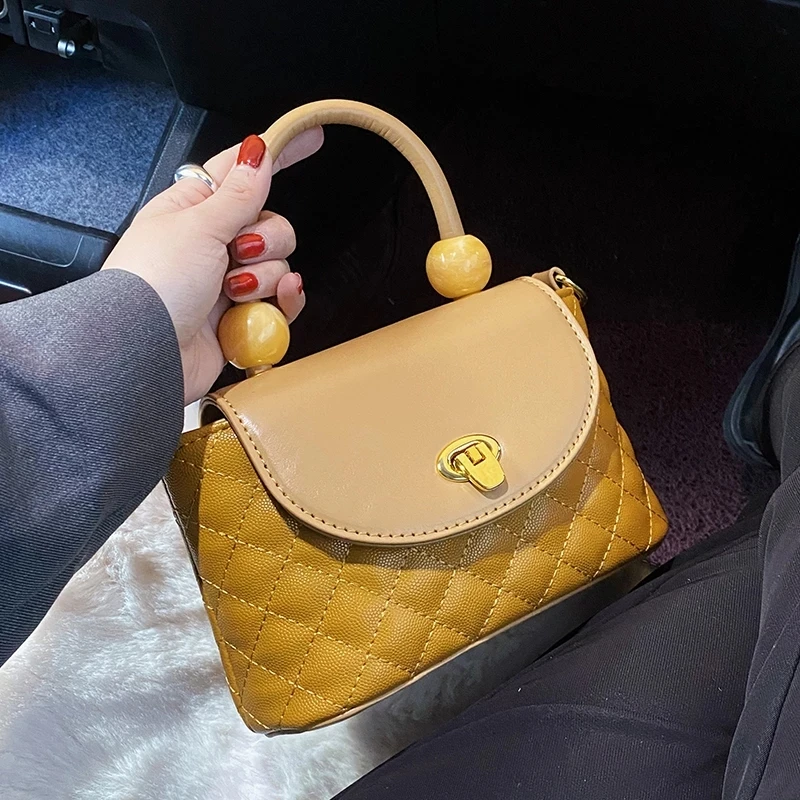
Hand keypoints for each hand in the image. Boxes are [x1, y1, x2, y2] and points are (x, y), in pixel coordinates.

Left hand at [102, 128, 323, 403]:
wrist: (145, 351)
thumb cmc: (155, 283)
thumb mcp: (197, 225)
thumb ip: (238, 193)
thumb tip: (256, 152)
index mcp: (193, 210)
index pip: (241, 173)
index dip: (275, 156)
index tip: (311, 138)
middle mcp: (212, 245)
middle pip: (272, 226)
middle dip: (267, 239)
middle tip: (239, 251)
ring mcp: (227, 284)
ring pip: (278, 266)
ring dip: (264, 277)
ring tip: (233, 291)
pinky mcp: (240, 319)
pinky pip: (280, 303)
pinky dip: (284, 301)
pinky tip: (281, 298)